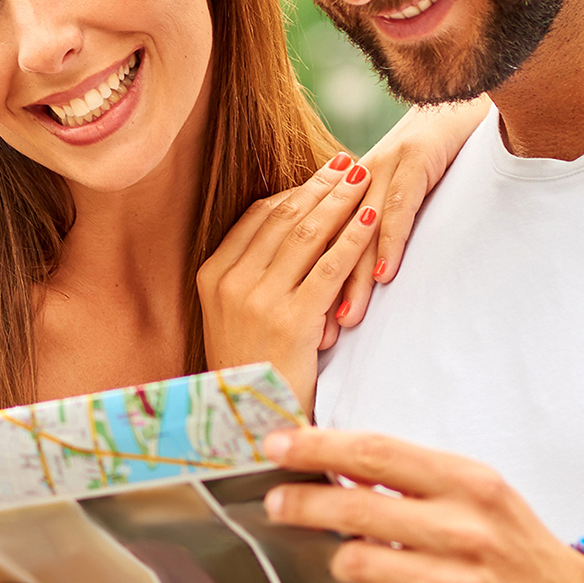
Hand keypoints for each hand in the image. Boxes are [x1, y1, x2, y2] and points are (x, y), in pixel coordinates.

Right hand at [199, 153, 385, 402]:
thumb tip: (288, 230)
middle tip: (348, 161)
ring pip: (307, 235)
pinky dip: (352, 238)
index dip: (294, 191)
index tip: (321, 173)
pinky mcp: (291, 320)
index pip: (258, 218)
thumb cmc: (251, 368)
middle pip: (284, 218)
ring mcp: (259, 300)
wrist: (248, 421)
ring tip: (363, 177)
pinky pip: (329, 267)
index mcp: (212, 275)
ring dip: (339, 201)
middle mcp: (231, 281)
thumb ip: (251, 275)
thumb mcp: (234, 316)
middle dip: (320, 186)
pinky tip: (371, 218)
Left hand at [262, 427, 583, 582]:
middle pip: (354, 508)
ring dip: (344, 561)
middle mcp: (467, 532)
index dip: (317, 447)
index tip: (277, 446)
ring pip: (356, 563)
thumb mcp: (476, 494)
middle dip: (301, 503)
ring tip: (358, 560)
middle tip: (276, 503)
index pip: (376, 454)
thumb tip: (330, 460)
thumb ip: (411, 477)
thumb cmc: (511, 549)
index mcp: (470, 484)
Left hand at [329, 99, 488, 337]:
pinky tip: (386, 275)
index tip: (298, 330)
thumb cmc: (431, 154)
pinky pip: (400, 208)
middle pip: (330, 243)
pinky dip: (391, 241)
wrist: (458, 100)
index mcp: (345, 188)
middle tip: (313, 340)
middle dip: (320, 293)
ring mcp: (384, 170)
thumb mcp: (396, 192)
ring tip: (343, 320)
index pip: (317, 245)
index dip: (306, 285)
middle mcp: (356, 180)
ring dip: (351, 278)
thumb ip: (376, 228)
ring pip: (360, 232)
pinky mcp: (415, 162)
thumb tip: (366, 279)